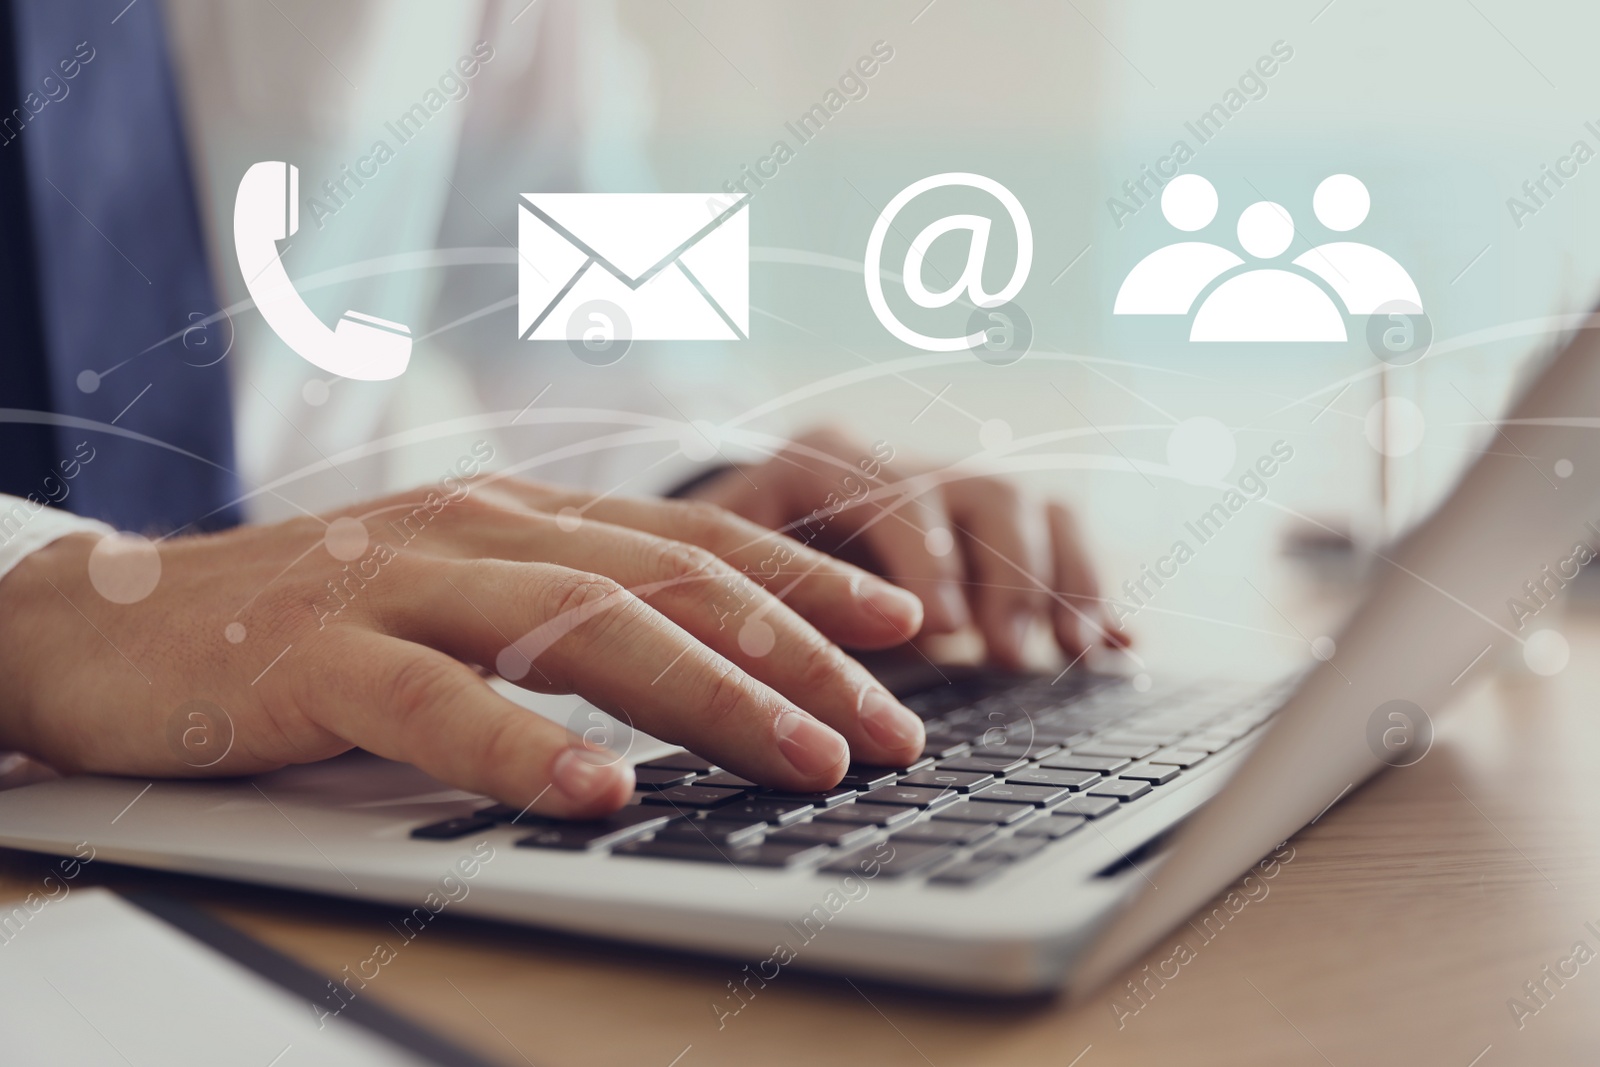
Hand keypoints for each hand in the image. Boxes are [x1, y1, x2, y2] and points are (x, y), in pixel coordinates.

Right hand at [0, 475, 928, 816]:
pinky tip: (596, 790)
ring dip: (708, 694)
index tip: (906, 629)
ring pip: (581, 625)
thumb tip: (692, 677)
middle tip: (896, 725)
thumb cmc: (305, 622)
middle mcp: (478, 530)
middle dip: (799, 652)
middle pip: (670, 581)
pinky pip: (434, 702)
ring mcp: (397, 584)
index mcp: (520, 516)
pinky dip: (521, 745)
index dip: (809, 578)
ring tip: (805, 758)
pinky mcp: (313, 654)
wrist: (106, 617)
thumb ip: (559, 618)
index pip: (696, 538)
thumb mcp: (455, 599)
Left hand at [686, 427, 1129, 668]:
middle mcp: (903, 466)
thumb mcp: (723, 575)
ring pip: (1032, 509)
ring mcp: (956, 492)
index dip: (926, 557)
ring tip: (1075, 653)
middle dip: (1004, 576)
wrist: (749, 542)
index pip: (891, 493)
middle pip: (980, 495)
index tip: (945, 628)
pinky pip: (1064, 538)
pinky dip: (1094, 590)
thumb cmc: (730, 568)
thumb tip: (795, 681)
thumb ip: (759, 609)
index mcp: (827, 461)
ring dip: (1060, 582)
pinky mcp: (997, 529)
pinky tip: (1121, 647)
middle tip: (1010, 654)